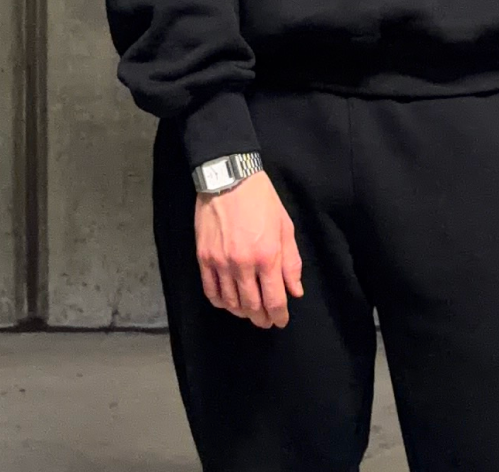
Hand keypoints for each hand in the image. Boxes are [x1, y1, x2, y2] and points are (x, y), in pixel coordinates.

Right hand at [194, 170, 304, 326]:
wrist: (229, 178)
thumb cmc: (262, 200)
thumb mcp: (285, 226)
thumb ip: (291, 262)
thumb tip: (294, 291)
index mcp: (267, 256)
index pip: (274, 299)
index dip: (279, 315)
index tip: (280, 321)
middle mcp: (243, 264)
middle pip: (252, 305)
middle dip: (261, 318)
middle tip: (266, 321)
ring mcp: (221, 262)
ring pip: (231, 302)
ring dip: (242, 312)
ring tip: (249, 312)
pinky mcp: (204, 258)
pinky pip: (210, 291)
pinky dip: (220, 302)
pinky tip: (228, 302)